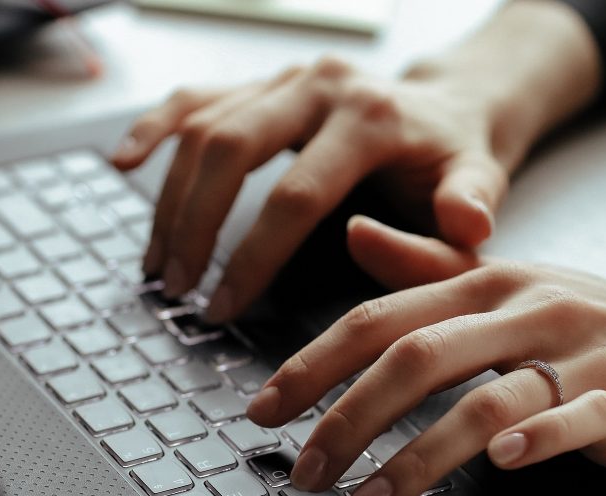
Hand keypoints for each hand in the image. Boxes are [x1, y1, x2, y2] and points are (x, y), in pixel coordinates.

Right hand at [112, 1, 601, 321]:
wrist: (450, 105)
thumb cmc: (458, 158)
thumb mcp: (480, 186)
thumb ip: (465, 213)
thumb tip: (421, 230)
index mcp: (372, 116)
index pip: (295, 194)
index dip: (251, 257)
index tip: (223, 308)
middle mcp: (321, 85)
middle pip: (231, 149)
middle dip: (194, 226)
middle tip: (176, 288)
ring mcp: (285, 78)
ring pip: (204, 127)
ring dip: (170, 198)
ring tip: (158, 263)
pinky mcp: (263, 82)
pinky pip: (195, 98)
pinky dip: (155, 128)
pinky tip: (124, 161)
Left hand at [246, 220, 605, 495]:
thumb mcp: (519, 282)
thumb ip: (432, 266)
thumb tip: (353, 235)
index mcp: (490, 282)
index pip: (380, 317)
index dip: (312, 363)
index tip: (262, 410)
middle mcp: (526, 310)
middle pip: (414, 357)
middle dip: (344, 416)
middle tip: (302, 469)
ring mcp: (579, 356)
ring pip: (481, 399)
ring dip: (414, 455)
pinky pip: (574, 419)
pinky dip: (535, 440)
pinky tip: (501, 466)